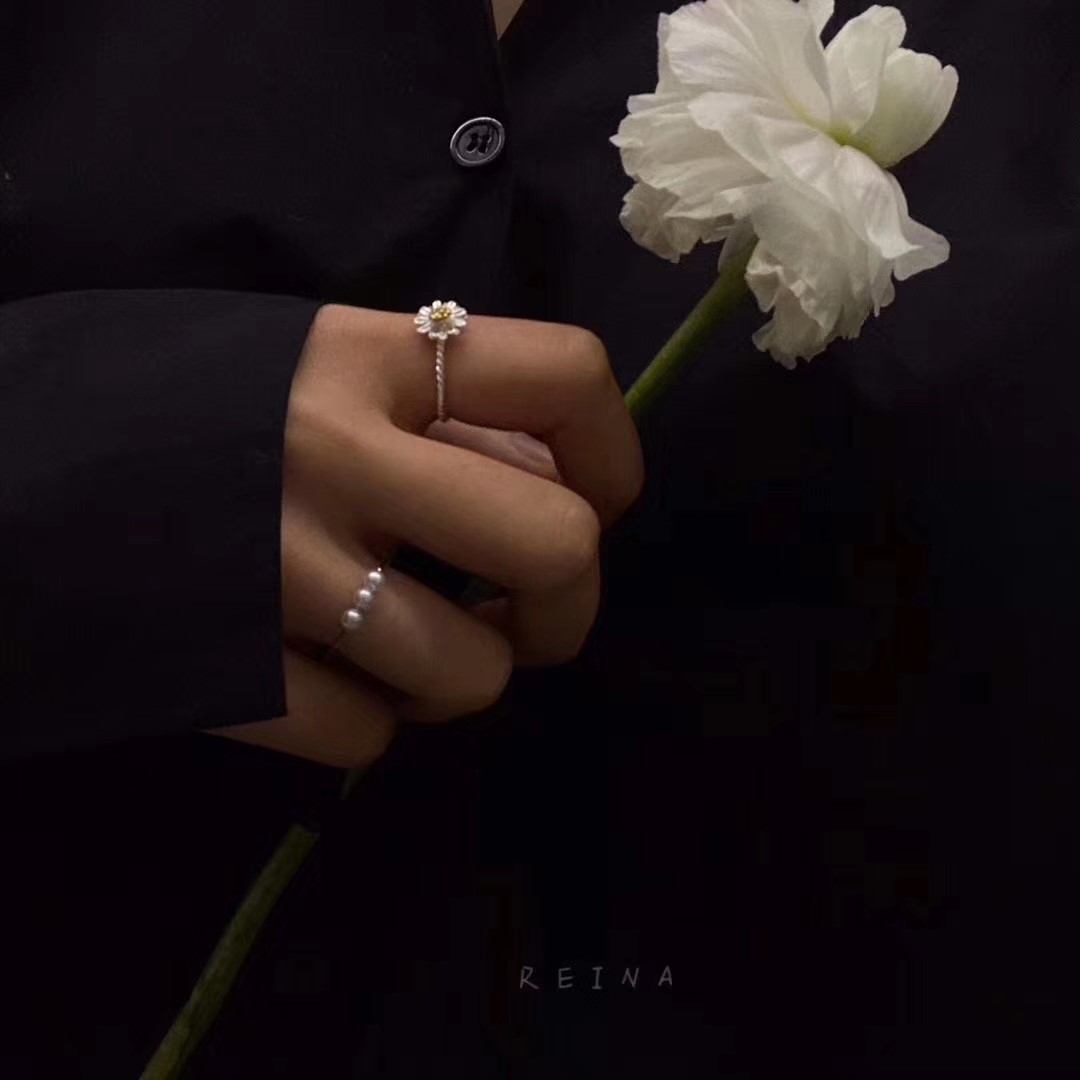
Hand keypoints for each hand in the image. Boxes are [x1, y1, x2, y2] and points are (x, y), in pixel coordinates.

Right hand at [209, 302, 644, 767]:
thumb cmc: (154, 404)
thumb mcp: (299, 362)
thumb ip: (428, 408)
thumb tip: (552, 480)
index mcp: (361, 356)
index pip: (563, 375)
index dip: (615, 452)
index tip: (598, 499)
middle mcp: (336, 455)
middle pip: (559, 545)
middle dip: (571, 603)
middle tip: (527, 611)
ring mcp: (285, 574)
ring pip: (474, 671)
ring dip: (460, 674)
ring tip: (403, 649)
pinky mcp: (233, 676)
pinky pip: (369, 739)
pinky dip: (364, 724)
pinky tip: (317, 681)